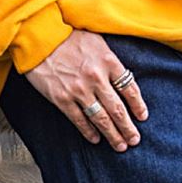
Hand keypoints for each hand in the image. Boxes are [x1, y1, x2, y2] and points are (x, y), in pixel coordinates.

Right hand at [25, 30, 148, 151]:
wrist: (39, 36)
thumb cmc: (69, 37)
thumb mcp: (96, 42)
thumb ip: (110, 62)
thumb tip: (123, 83)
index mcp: (108, 61)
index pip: (130, 89)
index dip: (138, 106)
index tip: (142, 117)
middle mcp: (96, 78)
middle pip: (118, 109)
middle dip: (128, 128)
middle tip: (134, 140)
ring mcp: (79, 90)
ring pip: (102, 119)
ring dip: (113, 135)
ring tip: (121, 146)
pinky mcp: (63, 99)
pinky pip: (80, 121)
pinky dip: (89, 132)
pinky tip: (96, 139)